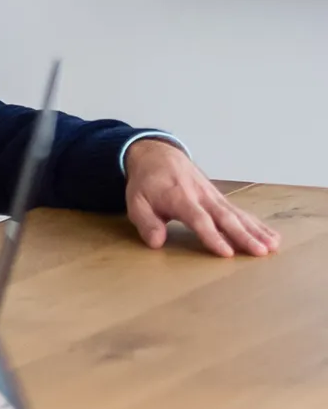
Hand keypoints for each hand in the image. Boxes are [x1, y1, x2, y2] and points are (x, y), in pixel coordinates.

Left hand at [124, 139, 279, 257]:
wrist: (158, 156)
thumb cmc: (147, 183)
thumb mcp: (136, 202)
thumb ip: (146, 223)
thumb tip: (156, 243)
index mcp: (179, 198)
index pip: (199, 219)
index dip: (212, 236)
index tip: (226, 252)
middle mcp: (201, 197)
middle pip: (226, 218)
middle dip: (244, 236)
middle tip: (260, 251)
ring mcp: (213, 196)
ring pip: (238, 215)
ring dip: (256, 231)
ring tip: (272, 246)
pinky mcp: (220, 198)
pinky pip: (240, 212)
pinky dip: (256, 224)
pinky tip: (272, 236)